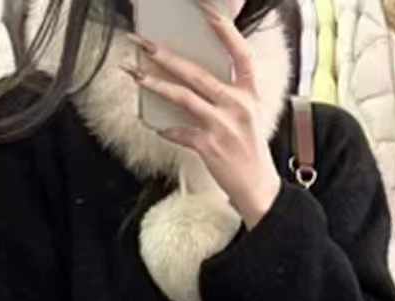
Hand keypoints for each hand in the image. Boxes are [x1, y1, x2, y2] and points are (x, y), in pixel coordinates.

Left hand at [130, 5, 281, 228]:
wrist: (257, 188)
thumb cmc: (249, 151)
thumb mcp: (247, 116)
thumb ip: (227, 95)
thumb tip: (194, 79)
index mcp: (249, 94)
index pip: (240, 54)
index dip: (225, 31)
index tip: (206, 11)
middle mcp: (237, 105)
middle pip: (197, 73)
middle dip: (166, 56)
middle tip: (144, 44)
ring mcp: (223, 126)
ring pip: (183, 97)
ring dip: (156, 84)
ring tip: (137, 75)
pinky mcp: (209, 147)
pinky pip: (180, 132)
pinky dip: (166, 128)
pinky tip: (156, 125)